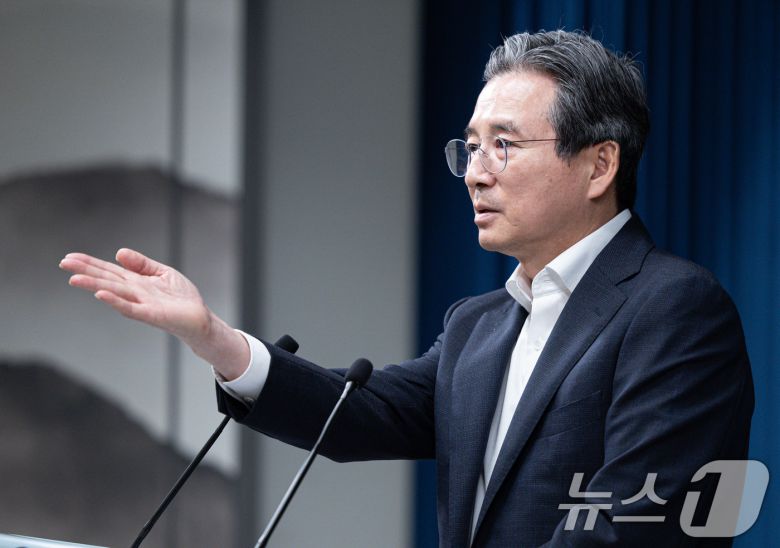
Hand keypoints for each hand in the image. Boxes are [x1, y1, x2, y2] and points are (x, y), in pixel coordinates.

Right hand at [59, 248, 249, 378]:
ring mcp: (140, 303)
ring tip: (74, 279)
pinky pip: (130, 307)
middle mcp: (134, 292)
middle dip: (85, 272)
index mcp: (135, 281)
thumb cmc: (181, 298)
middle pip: (106, 279)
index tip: (70, 257)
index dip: (90, 263)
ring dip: (93, 286)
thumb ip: (142, 264)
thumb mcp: (162, 273)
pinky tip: (102, 294)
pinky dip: (116, 301)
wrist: (199, 319)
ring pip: (113, 292)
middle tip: (63, 263)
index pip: (109, 270)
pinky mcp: (151, 314)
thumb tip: (118, 252)